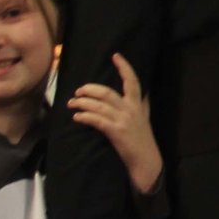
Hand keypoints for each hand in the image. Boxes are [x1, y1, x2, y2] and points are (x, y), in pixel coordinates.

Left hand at [68, 54, 162, 192]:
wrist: (147, 162)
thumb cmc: (143, 141)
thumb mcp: (145, 119)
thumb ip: (142, 104)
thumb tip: (143, 92)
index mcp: (138, 105)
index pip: (133, 81)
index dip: (124, 67)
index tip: (115, 55)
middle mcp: (131, 110)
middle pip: (107, 92)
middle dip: (89, 89)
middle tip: (78, 92)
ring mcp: (123, 120)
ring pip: (98, 105)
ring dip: (81, 103)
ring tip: (72, 104)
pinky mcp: (116, 132)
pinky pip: (97, 120)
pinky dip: (85, 117)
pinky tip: (77, 117)